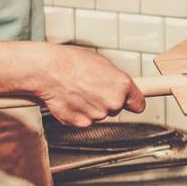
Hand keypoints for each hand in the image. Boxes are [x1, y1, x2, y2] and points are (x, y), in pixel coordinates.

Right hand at [31, 44, 145, 126]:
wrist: (47, 71)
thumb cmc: (71, 62)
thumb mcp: (101, 63)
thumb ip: (114, 79)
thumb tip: (118, 85)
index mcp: (122, 85)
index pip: (138, 104)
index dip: (133, 102)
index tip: (131, 103)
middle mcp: (114, 102)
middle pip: (116, 108)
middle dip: (105, 101)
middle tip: (90, 88)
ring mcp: (98, 115)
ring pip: (99, 114)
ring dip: (90, 107)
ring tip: (76, 91)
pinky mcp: (82, 123)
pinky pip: (83, 120)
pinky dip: (77, 113)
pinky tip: (70, 99)